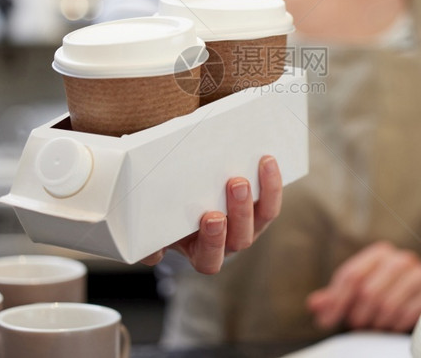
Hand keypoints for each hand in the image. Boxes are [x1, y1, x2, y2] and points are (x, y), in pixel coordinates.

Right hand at [138, 155, 281, 273]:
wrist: (184, 188)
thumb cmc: (167, 212)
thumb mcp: (154, 226)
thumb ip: (148, 242)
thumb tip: (154, 254)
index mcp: (200, 252)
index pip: (209, 258)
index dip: (213, 241)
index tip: (211, 217)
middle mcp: (228, 243)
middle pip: (240, 237)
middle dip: (239, 211)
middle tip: (236, 184)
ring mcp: (247, 225)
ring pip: (262, 217)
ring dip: (262, 194)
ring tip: (256, 169)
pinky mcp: (260, 207)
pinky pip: (271, 199)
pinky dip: (272, 182)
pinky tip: (268, 161)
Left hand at [306, 241, 420, 332]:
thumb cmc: (387, 290)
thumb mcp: (359, 290)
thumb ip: (335, 296)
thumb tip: (314, 304)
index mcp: (379, 253)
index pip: (351, 276)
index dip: (336, 301)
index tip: (326, 321)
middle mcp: (400, 259)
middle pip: (368, 292)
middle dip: (357, 315)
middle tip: (356, 324)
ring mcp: (420, 274)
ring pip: (387, 305)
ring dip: (375, 322)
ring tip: (373, 325)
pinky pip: (407, 315)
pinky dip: (394, 326)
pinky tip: (390, 326)